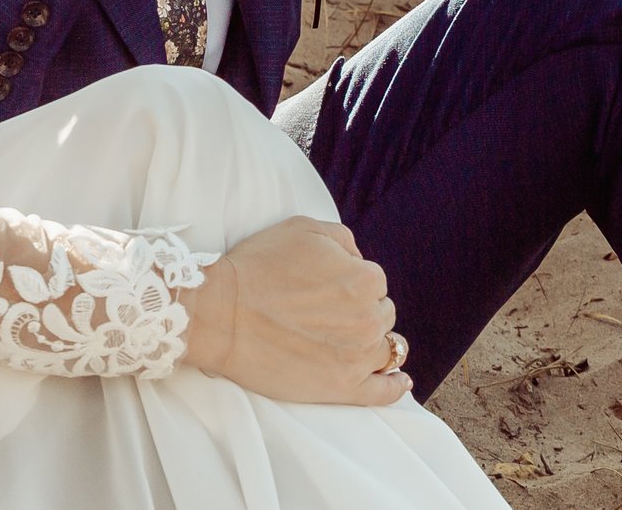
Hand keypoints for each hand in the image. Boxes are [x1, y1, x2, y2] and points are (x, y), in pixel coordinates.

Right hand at [178, 216, 410, 406]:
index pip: (373, 281)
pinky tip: (399, 381)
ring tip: (351, 342)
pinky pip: (384, 392)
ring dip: (372, 342)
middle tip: (326, 312)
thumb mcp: (303, 228)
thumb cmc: (258, 267)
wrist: (221, 314)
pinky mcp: (343, 389)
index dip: (349, 281)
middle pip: (381, 314)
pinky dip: (395, 386)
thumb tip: (358, 258)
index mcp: (364, 279)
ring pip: (385, 348)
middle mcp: (369, 319)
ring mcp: (358, 358)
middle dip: (361, 311)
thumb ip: (343, 239)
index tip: (324, 287)